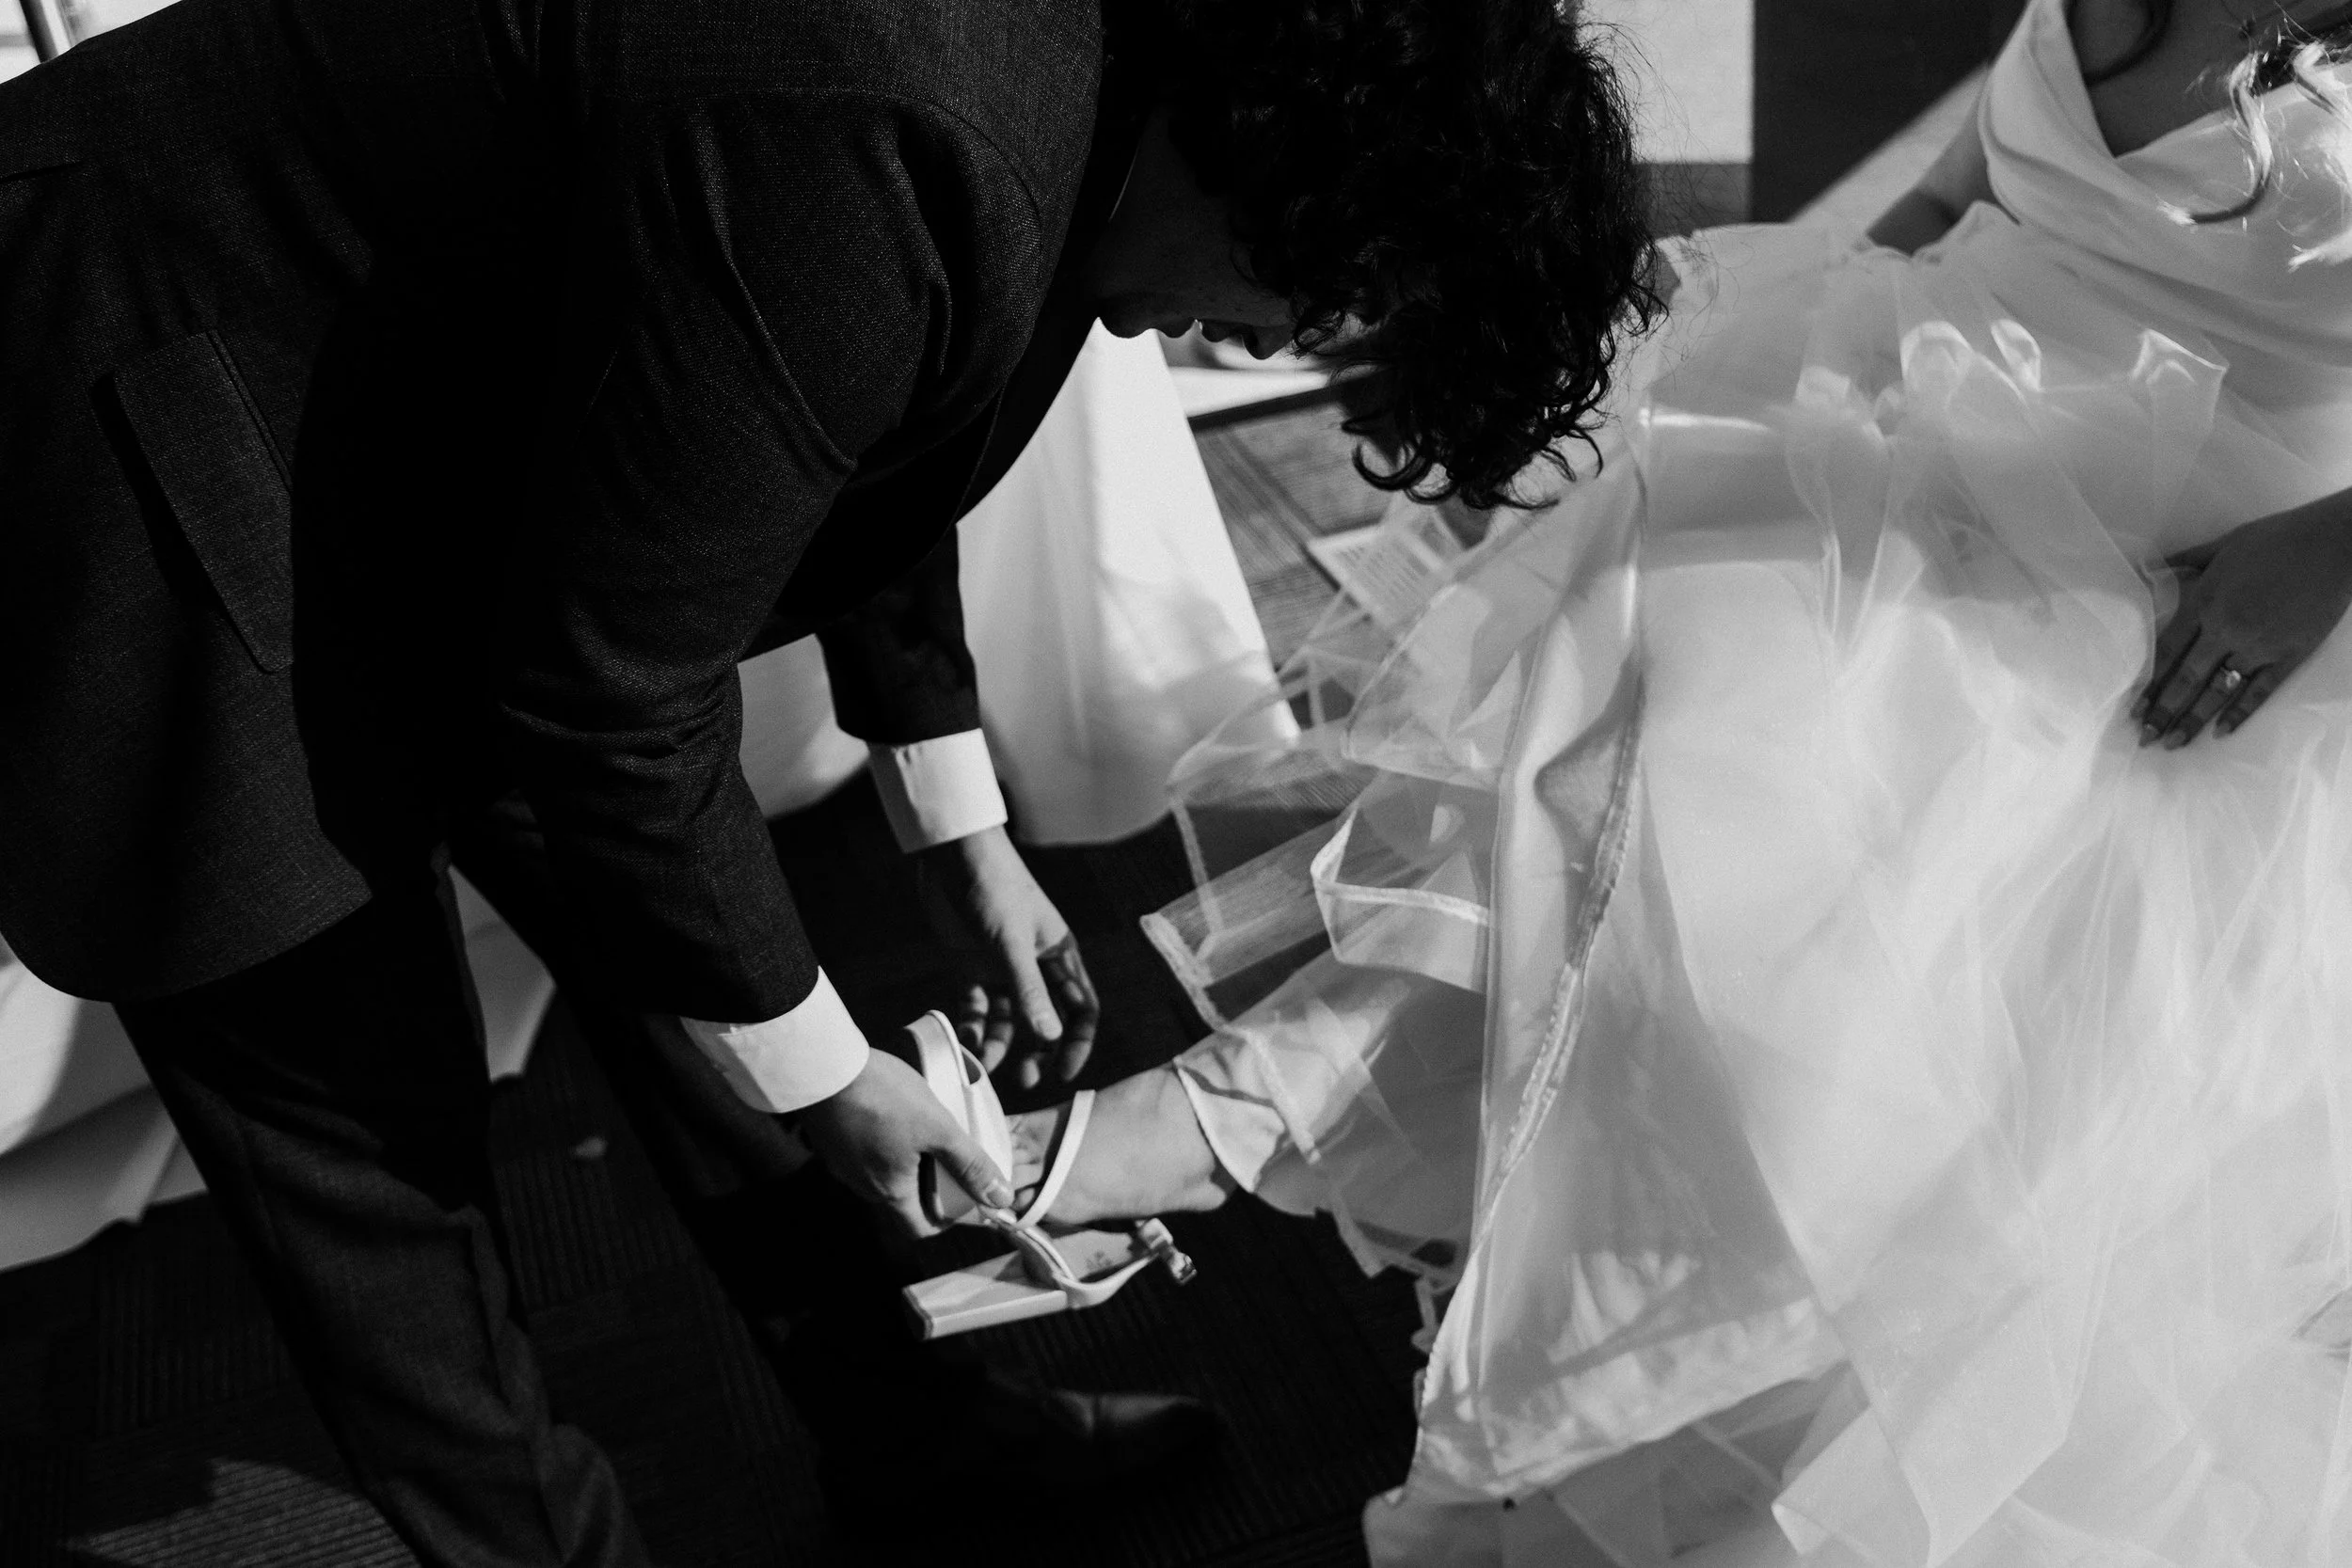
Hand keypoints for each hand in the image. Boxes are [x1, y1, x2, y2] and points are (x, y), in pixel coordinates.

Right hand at [795, 1048, 1014, 1236]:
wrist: (823, 1066)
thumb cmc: (882, 1097)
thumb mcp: (938, 1128)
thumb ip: (970, 1164)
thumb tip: (1001, 1199)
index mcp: (890, 1191)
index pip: (921, 1228)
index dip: (948, 1219)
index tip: (966, 1197)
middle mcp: (862, 1185)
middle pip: (904, 1200)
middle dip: (931, 1182)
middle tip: (951, 1153)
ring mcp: (842, 1163)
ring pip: (883, 1172)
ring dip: (908, 1159)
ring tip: (925, 1127)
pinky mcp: (832, 1139)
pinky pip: (865, 1151)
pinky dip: (885, 1141)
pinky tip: (893, 1112)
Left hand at [913, 826, 1099, 1088]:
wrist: (951, 856)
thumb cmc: (994, 889)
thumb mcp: (1012, 943)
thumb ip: (1031, 992)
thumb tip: (1052, 1037)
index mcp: (1060, 955)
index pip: (1082, 1008)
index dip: (1077, 1042)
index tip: (1064, 1073)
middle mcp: (1035, 965)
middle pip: (1044, 1019)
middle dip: (1036, 1051)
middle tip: (1023, 1078)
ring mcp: (1002, 966)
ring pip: (1007, 1017)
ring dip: (999, 1043)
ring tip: (984, 1066)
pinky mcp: (970, 964)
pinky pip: (975, 1005)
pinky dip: (970, 1024)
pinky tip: (962, 1040)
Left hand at [2134, 500, 2351, 746]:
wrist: (2335, 543)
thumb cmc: (2276, 539)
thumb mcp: (2222, 545)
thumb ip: (2183, 561)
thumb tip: (2147, 566)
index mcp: (2204, 602)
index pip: (2166, 652)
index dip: (2148, 683)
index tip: (2132, 708)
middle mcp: (2225, 629)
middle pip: (2186, 678)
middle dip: (2162, 711)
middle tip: (2142, 738)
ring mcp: (2258, 645)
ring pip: (2217, 691)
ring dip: (2192, 720)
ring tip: (2171, 744)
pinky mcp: (2289, 655)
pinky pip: (2260, 691)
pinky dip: (2240, 713)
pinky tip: (2221, 732)